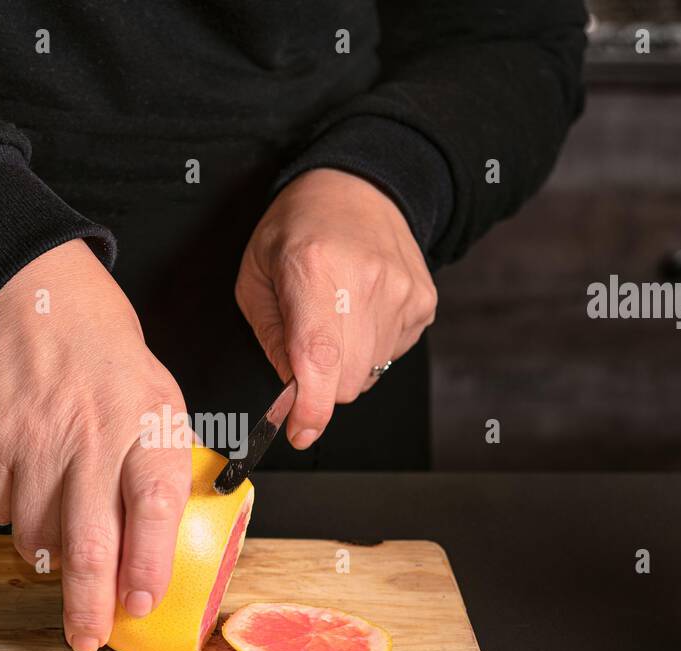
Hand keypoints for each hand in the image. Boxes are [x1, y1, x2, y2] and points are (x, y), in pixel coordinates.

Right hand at [0, 239, 190, 650]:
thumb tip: (159, 543)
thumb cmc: (108, 355)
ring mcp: (35, 439)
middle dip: (88, 604)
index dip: (146, 565)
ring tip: (61, 529)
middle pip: (89, 542)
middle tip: (87, 638)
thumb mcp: (163, 400)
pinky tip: (29, 482)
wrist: (39, 295)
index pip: (153, 508)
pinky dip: (12, 513)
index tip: (140, 602)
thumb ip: (164, 467)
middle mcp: (93, 436)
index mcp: (147, 424)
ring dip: (47, 554)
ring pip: (35, 535)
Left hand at [235, 168, 437, 448]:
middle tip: (304, 347)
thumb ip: (268, 337)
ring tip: (335, 317)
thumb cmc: (298, 229)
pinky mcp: (424, 303)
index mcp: (313, 268)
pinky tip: (360, 311)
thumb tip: (290, 392)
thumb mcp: (256, 274)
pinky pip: (391, 357)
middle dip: (320, 384)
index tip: (300, 432)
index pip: (319, 356)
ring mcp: (402, 293)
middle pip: (346, 380)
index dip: (311, 407)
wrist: (358, 188)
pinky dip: (370, 349)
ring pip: (370, 375)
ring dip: (346, 365)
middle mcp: (366, 280)